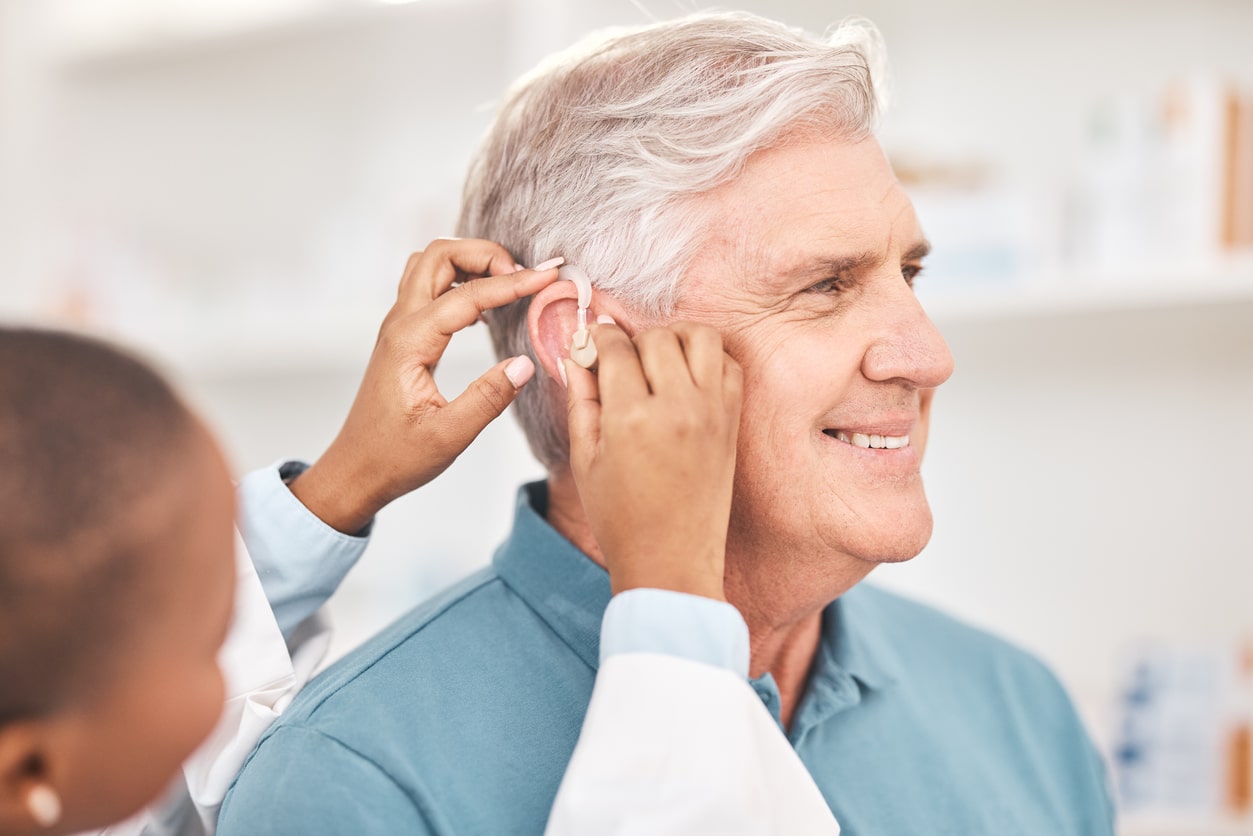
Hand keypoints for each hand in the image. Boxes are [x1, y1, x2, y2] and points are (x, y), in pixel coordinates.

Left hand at [289, 239, 561, 532]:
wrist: (357, 469)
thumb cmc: (396, 456)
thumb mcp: (449, 436)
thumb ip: (488, 398)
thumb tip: (525, 364)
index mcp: (411, 342)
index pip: (468, 295)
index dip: (513, 283)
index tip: (548, 277)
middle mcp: (401, 324)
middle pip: (439, 255)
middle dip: (486, 254)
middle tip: (524, 276)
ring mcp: (399, 326)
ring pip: (431, 265)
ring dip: (470, 261)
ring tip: (508, 283)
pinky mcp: (404, 335)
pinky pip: (430, 286)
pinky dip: (460, 280)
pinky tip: (486, 308)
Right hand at [565, 320, 742, 599]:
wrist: (672, 560)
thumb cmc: (622, 519)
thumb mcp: (585, 459)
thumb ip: (581, 400)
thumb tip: (575, 356)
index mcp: (631, 418)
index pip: (615, 347)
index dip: (598, 338)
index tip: (591, 342)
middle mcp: (677, 407)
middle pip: (656, 336)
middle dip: (633, 341)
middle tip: (621, 363)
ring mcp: (711, 411)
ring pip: (699, 336)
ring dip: (675, 338)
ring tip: (658, 360)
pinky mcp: (732, 420)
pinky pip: (728, 363)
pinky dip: (707, 358)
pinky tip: (686, 377)